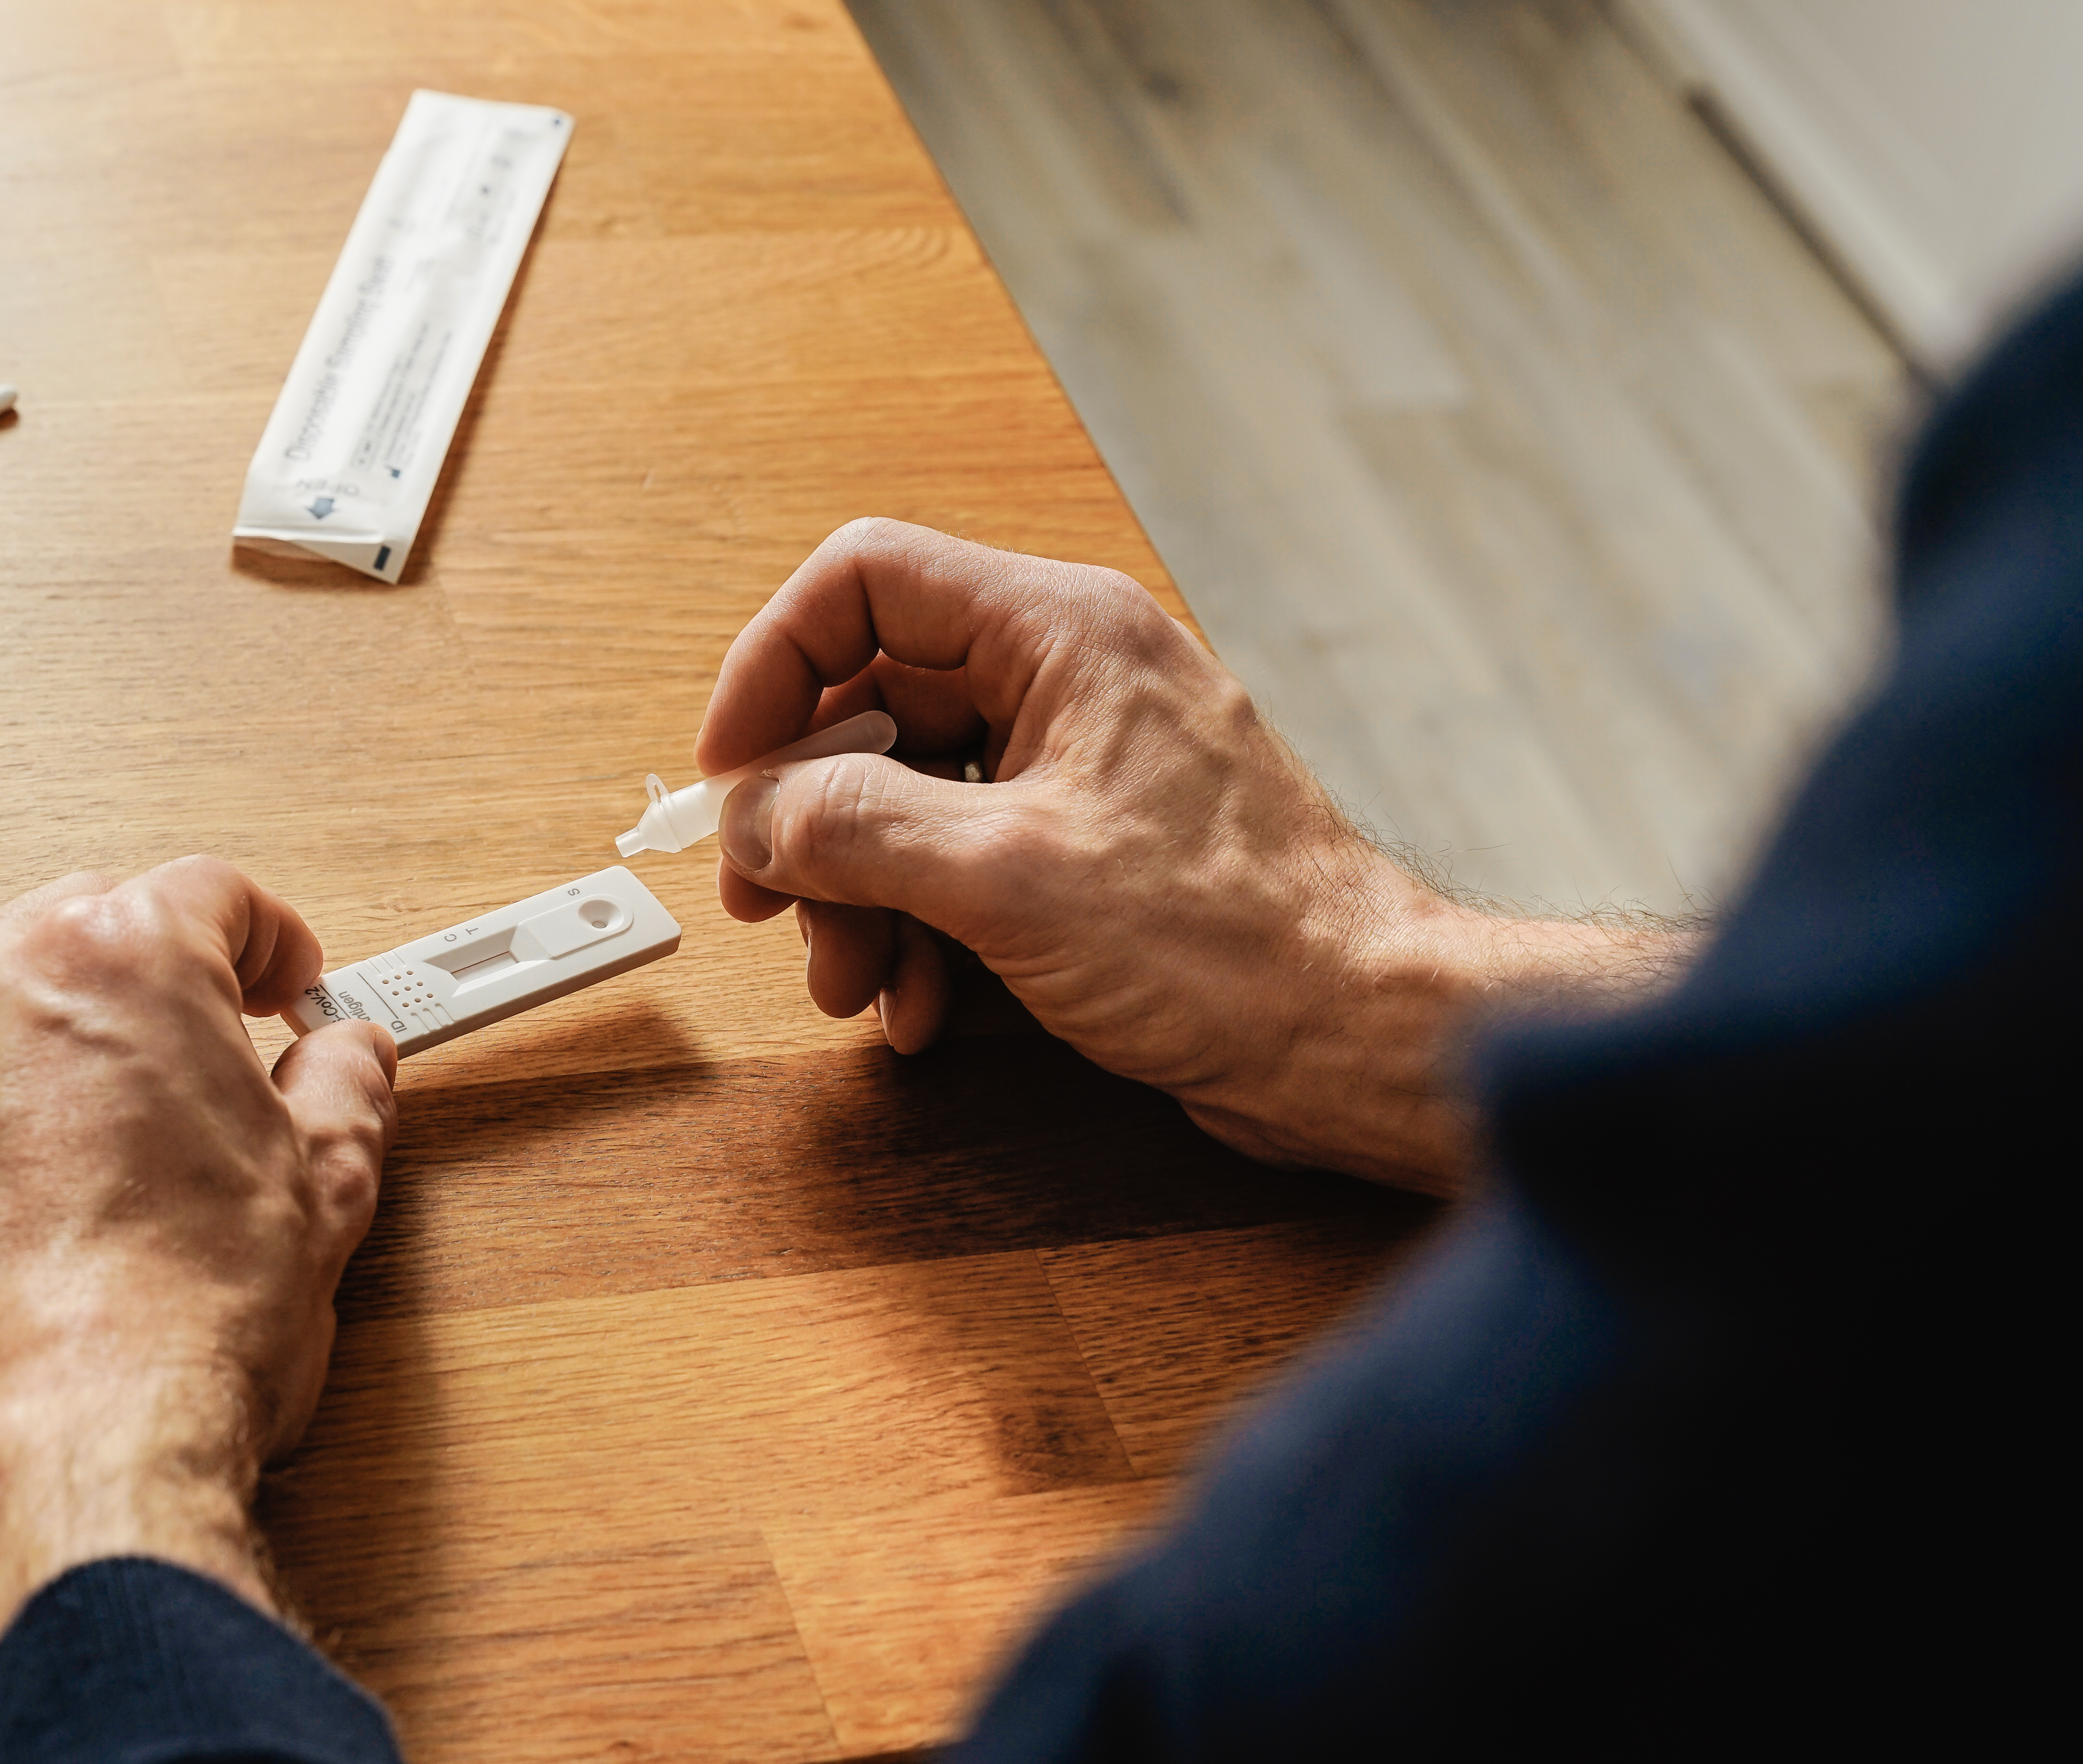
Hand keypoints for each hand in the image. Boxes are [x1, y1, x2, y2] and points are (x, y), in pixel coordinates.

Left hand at [0, 858, 396, 1757]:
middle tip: (218, 1062)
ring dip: (62, 1069)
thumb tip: (349, 1064)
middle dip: (154, 986)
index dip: (270, 941)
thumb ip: (345, 1093)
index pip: (209, 894)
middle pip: (82, 934)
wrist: (45, 1468)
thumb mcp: (324, 1192)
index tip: (291, 988)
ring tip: (132, 1167)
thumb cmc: (175, 1329)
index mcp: (112, 964)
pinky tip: (49, 1240)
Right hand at [699, 520, 1682, 1191]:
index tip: (729, 773)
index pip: (865, 582)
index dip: (773, 667)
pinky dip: (924, 933)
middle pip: (876, 704)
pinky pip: (965, 860)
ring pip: (911, 796)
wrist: (1353, 1034)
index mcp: (1059, 634)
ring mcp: (1082, 765)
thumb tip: (757, 810)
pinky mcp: (1092, 847)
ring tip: (855, 987)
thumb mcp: (1005, 877)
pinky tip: (922, 1011)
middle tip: (770, 907)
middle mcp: (1070, 679)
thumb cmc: (1230, 944)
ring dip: (861, 897)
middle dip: (812, 817)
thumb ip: (857, 824)